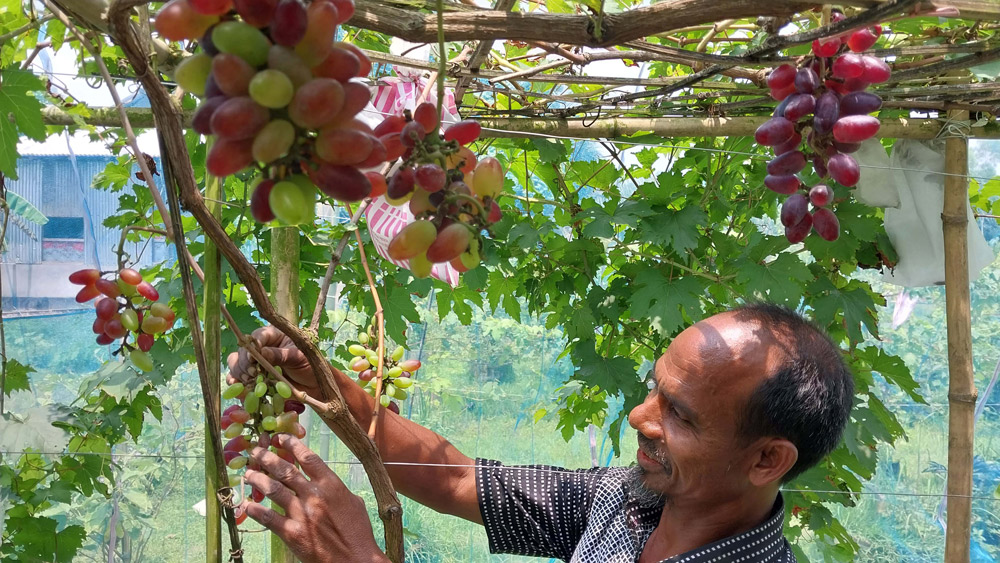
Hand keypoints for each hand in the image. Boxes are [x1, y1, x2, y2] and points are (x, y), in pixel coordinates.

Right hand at [227, 326, 318, 397]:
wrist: (313, 385)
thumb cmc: (309, 365)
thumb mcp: (299, 358)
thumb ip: (281, 355)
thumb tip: (262, 352)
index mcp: (274, 336)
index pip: (258, 336)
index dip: (252, 346)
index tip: (252, 357)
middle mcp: (261, 347)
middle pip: (243, 350)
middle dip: (245, 362)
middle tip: (253, 373)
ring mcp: (255, 363)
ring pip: (236, 363)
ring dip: (240, 372)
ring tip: (250, 380)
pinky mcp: (253, 377)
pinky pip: (237, 377)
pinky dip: (235, 382)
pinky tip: (239, 387)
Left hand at [241, 434, 389, 562]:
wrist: (355, 560)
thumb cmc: (358, 533)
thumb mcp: (354, 503)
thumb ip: (338, 490)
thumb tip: (327, 484)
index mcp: (332, 485)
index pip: (308, 458)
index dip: (291, 445)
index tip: (280, 438)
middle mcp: (314, 495)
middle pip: (286, 470)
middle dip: (268, 458)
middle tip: (256, 452)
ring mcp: (302, 514)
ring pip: (273, 489)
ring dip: (257, 479)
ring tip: (248, 474)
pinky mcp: (292, 533)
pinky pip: (268, 518)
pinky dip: (255, 510)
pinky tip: (247, 505)